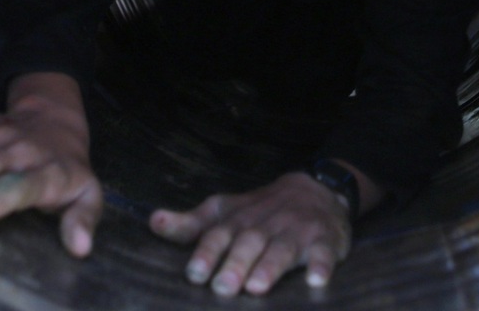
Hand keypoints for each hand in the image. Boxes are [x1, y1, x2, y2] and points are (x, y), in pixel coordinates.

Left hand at [149, 172, 352, 295]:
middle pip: (248, 243)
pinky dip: (321, 266)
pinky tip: (316, 281)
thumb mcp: (224, 211)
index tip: (194, 274)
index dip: (206, 253)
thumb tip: (153, 222)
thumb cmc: (261, 210)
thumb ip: (191, 223)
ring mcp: (297, 231)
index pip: (218, 234)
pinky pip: (324, 253)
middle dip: (234, 264)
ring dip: (270, 267)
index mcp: (238, 220)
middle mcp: (265, 224)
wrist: (317, 189)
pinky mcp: (325, 240)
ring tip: (257, 287)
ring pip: (282, 249)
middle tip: (222, 288)